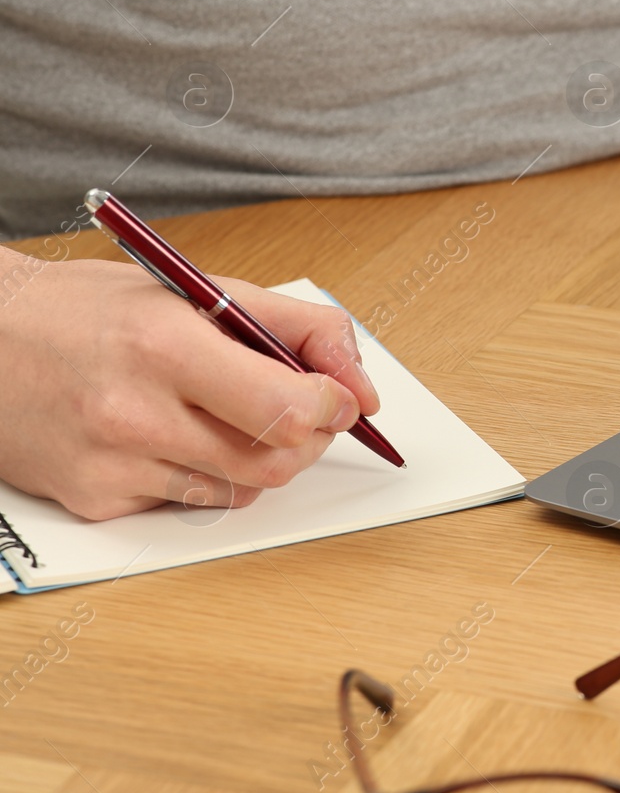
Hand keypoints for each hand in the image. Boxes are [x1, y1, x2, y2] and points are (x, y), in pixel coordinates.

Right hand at [0, 253, 379, 519]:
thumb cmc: (88, 309)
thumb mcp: (193, 290)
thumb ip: (294, 327)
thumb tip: (359, 385)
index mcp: (166, 346)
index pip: (288, 407)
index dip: (333, 407)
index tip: (339, 397)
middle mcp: (135, 412)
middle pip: (277, 462)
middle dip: (308, 438)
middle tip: (299, 410)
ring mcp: (111, 465)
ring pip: (241, 490)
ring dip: (258, 458)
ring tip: (225, 414)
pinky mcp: (93, 501)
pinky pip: (189, 503)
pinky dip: (203, 475)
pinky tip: (169, 437)